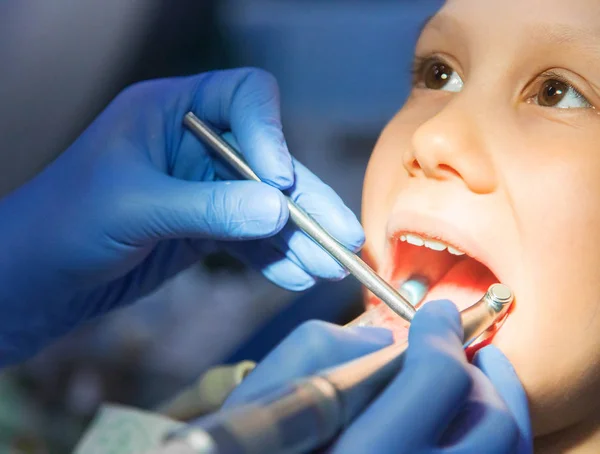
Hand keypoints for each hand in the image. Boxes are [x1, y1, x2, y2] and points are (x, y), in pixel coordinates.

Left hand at [0, 68, 363, 363]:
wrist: (37, 278)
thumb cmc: (65, 223)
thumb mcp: (136, 207)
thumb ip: (208, 207)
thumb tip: (277, 208)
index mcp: (170, 111)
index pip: (244, 97)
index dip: (270, 134)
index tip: (280, 180)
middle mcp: (195, 144)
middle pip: (268, 162)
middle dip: (305, 202)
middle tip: (343, 237)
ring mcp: (204, 187)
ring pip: (266, 206)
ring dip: (298, 238)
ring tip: (329, 269)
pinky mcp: (205, 227)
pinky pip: (250, 237)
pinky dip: (273, 257)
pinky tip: (295, 275)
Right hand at [226, 302, 532, 453]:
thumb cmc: (262, 447)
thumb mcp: (272, 396)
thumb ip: (327, 348)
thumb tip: (389, 339)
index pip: (438, 380)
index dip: (442, 333)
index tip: (437, 313)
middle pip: (491, 420)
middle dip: (477, 368)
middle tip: (452, 345)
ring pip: (507, 449)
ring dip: (497, 401)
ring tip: (470, 375)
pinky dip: (496, 434)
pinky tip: (468, 415)